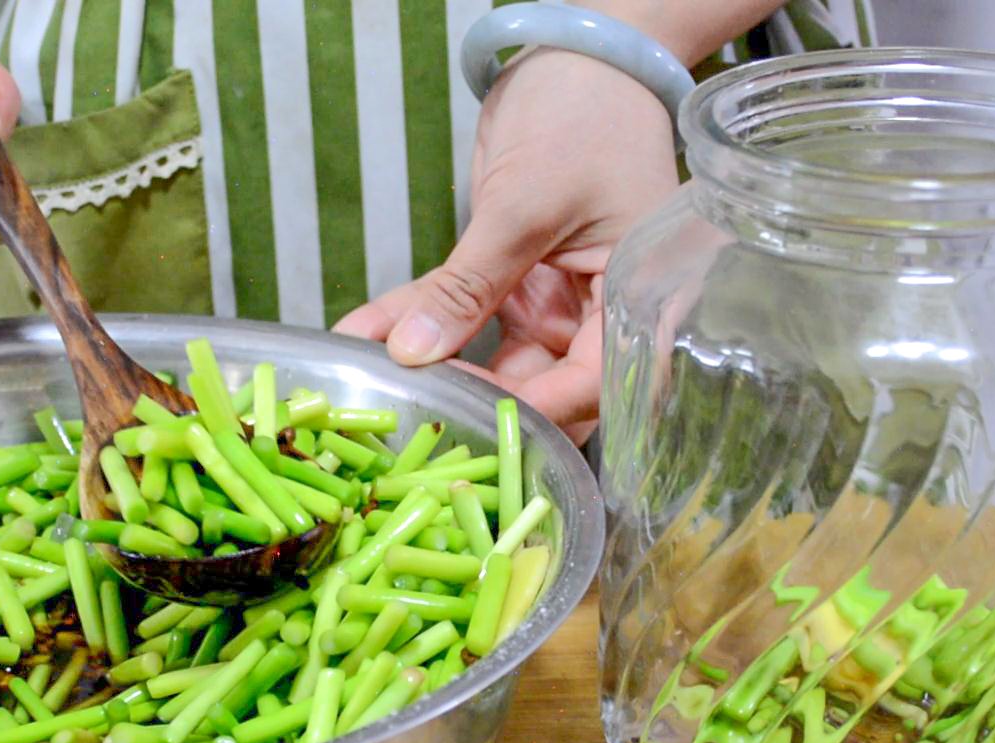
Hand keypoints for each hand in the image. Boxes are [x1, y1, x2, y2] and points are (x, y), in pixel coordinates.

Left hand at [333, 49, 679, 439]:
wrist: (574, 61)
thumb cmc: (582, 120)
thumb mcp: (525, 205)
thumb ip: (470, 285)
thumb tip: (414, 354)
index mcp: (633, 305)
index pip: (594, 384)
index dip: (540, 413)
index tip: (478, 428)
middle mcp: (596, 317)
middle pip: (543, 389)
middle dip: (480, 406)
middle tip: (414, 417)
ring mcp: (551, 303)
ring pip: (490, 360)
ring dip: (432, 367)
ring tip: (374, 383)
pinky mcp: (510, 283)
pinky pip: (458, 313)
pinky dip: (412, 321)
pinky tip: (361, 334)